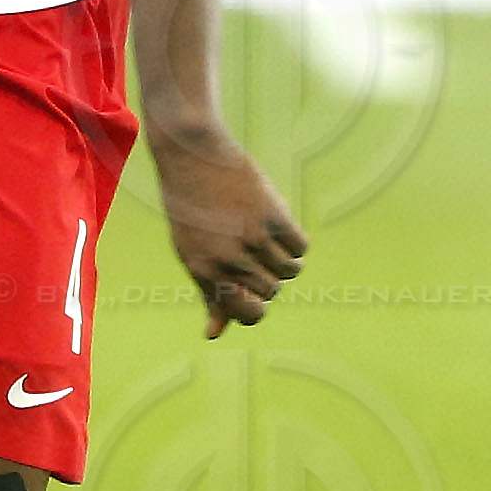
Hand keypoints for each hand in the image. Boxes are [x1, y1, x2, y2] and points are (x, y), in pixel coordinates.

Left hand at [147, 119, 307, 335]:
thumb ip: (208, 293)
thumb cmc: (189, 209)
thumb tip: (213, 334)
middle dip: (267, 277)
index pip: (247, 314)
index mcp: (204, 272)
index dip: (256, 307)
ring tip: (261, 234)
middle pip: (271, 292)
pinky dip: (294, 240)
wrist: (191, 155)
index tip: (252, 292)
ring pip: (290, 271)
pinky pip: (301, 247)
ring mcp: (252, 239)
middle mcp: (228, 260)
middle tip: (251, 251)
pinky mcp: (272, 216)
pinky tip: (275, 223)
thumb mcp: (190, 252)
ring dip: (282, 257)